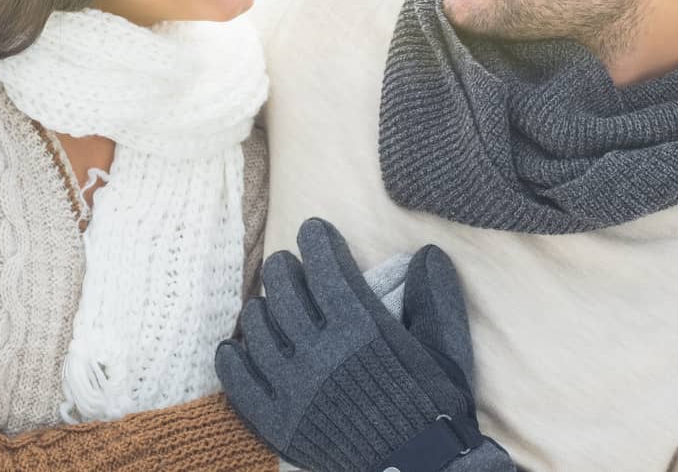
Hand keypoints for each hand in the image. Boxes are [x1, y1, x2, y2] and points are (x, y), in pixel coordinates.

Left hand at [216, 218, 482, 471]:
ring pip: (258, 328)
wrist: (417, 469)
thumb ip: (435, 295)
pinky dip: (232, 358)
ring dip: (262, 307)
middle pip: (285, 290)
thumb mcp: (445, 347)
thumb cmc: (434, 407)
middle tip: (287, 264)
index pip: (326, 266)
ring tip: (268, 304)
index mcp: (362, 327)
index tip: (314, 230)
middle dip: (285, 268)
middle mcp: (321, 351)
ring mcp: (293, 387)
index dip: (317, 241)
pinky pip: (239, 381)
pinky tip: (234, 346)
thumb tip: (426, 254)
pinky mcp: (277, 421)